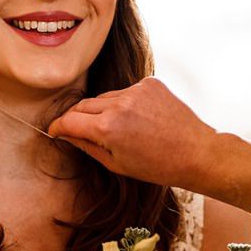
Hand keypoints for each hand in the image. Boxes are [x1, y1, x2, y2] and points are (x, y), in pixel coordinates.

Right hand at [48, 78, 217, 189]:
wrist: (196, 153)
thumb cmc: (157, 166)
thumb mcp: (116, 164)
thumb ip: (87, 146)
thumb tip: (67, 135)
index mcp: (107, 127)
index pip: (69, 121)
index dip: (58, 127)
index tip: (54, 131)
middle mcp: (119, 104)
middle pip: (83, 105)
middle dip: (77, 118)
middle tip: (77, 130)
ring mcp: (135, 91)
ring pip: (105, 98)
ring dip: (103, 111)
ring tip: (119, 129)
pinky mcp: (150, 84)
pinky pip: (126, 92)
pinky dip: (125, 103)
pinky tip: (139, 119)